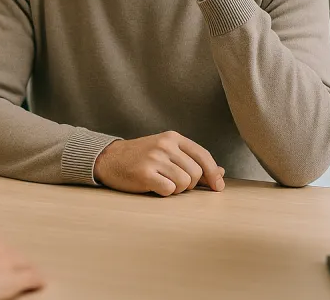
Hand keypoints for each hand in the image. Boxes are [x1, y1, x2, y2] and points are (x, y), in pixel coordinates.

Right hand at [93, 131, 225, 196]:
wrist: (108, 158)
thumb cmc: (141, 157)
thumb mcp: (167, 151)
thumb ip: (192, 160)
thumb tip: (220, 173)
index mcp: (172, 137)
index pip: (203, 155)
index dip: (214, 173)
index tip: (218, 187)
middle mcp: (165, 145)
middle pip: (195, 173)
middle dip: (189, 183)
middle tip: (173, 181)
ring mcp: (154, 158)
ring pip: (184, 183)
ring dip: (176, 189)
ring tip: (162, 181)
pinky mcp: (145, 173)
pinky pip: (169, 190)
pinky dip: (164, 192)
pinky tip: (153, 185)